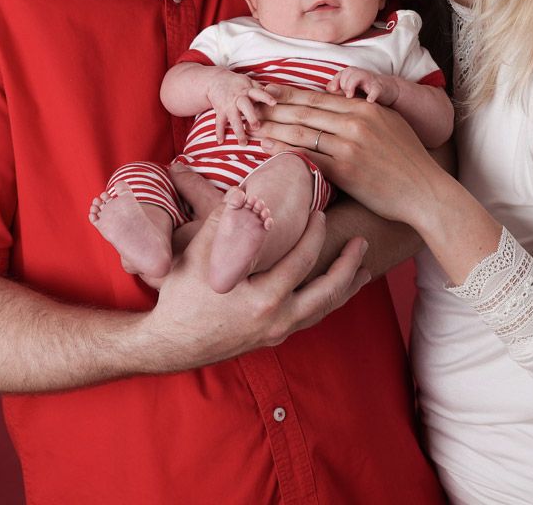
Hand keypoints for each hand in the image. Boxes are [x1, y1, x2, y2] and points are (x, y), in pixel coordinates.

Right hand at [144, 203, 370, 367]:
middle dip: (348, 266)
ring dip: (344, 288)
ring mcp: (276, 333)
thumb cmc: (183, 296)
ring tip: (363, 270)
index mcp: (263, 299)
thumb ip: (225, 220)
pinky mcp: (271, 339)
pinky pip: (309, 320)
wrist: (170, 343)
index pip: (303, 261)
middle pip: (327, 292)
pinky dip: (326, 303)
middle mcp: (276, 320)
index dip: (315, 233)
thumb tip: (246, 189)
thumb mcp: (200, 254)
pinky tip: (332, 293)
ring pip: (322, 310)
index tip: (320, 212)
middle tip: (362, 242)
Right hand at [205, 70, 274, 144]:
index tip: (274, 103)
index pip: (258, 93)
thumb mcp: (250, 82)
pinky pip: (219, 123)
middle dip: (251, 117)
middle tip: (257, 127)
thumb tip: (278, 96)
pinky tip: (221, 142)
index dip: (266, 97)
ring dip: (238, 131)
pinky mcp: (220, 111)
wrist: (216, 80)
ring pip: (233, 119)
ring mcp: (228, 106)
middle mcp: (238, 98)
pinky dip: (219, 132)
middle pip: (245, 107)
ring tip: (243, 143)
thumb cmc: (239, 84)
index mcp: (248, 90)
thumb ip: (261, 90)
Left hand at [256, 84, 445, 225]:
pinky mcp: (346, 169)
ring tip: (254, 126)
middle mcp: (356, 121)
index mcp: (364, 108)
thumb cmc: (408, 160)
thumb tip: (338, 106)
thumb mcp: (389, 124)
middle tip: (251, 106)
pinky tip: (268, 148)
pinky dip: (284, 150)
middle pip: (305, 111)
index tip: (267, 90)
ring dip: (273, 128)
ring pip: (302, 131)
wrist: (424, 190)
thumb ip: (364, 113)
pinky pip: (307, 156)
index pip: (318, 97)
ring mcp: (350, 145)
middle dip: (274, 108)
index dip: (289, 93)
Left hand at [326, 66, 399, 104]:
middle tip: (343, 95)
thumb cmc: (366, 92)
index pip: (339, 74)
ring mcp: (370, 81)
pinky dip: (372, 94)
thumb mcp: (350, 92)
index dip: (335, 82)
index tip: (332, 91)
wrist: (390, 91)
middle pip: (347, 72)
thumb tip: (325, 92)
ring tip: (350, 96)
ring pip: (358, 75)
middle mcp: (360, 76)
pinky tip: (369, 101)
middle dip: (342, 83)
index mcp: (352, 76)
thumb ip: (338, 91)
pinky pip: (376, 89)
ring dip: (351, 85)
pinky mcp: (381, 88)